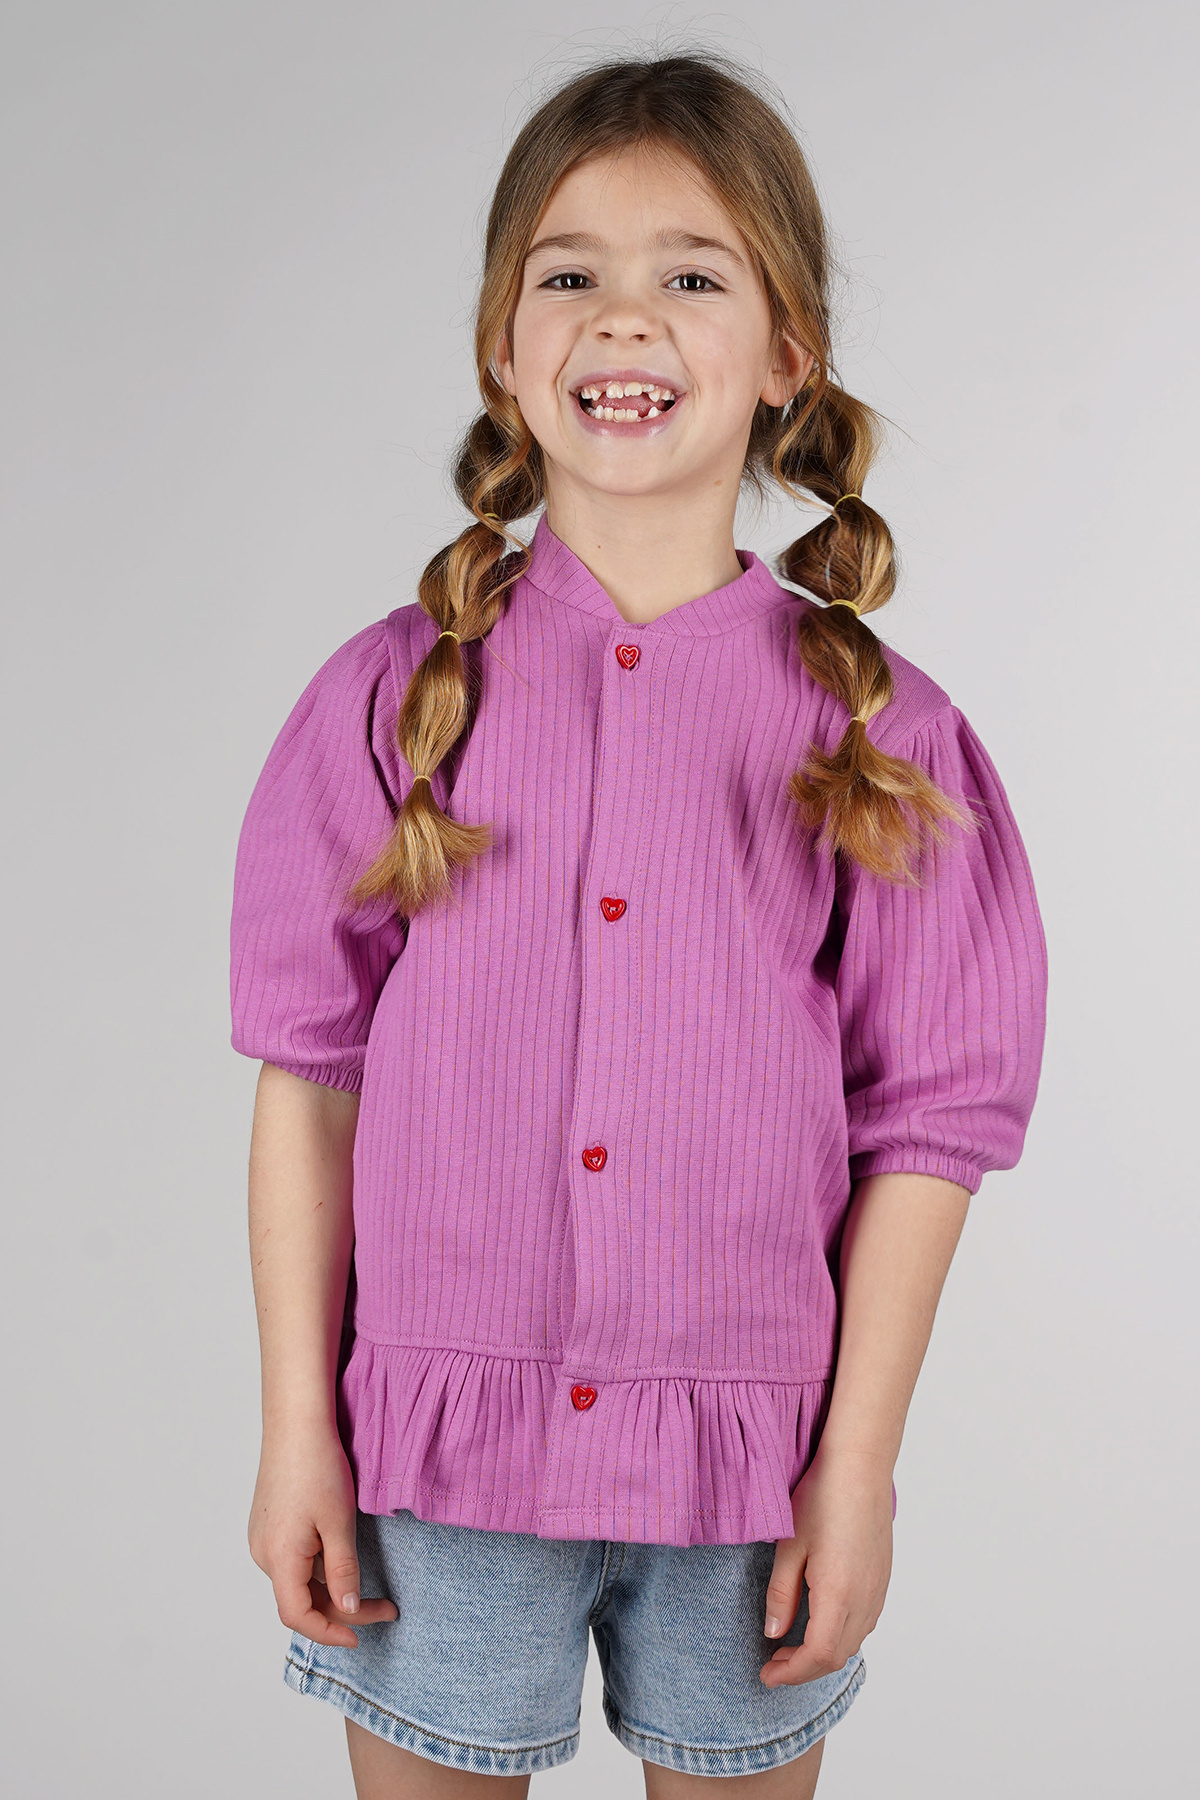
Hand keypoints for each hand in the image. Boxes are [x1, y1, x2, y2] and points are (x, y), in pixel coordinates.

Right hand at [248, 1426, 399, 1648]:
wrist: (296, 1423)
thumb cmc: (317, 1466)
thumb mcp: (338, 1522)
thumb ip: (343, 1571)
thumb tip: (349, 1610)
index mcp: (278, 1558)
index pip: (298, 1616)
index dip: (329, 1633)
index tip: (361, 1638)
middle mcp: (263, 1553)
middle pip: (300, 1601)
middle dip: (342, 1610)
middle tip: (386, 1608)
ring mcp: (262, 1538)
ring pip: (298, 1581)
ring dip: (331, 1590)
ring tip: (370, 1587)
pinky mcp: (268, 1523)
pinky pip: (293, 1561)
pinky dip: (318, 1570)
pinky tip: (343, 1559)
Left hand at [759, 1445, 892, 1687]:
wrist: (859, 1466)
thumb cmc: (822, 1497)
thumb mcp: (790, 1545)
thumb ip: (781, 1594)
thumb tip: (773, 1633)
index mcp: (839, 1594)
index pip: (818, 1656)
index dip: (791, 1673)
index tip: (767, 1674)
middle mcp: (865, 1599)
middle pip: (838, 1656)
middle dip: (804, 1668)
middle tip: (774, 1663)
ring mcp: (878, 1588)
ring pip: (854, 1641)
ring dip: (824, 1653)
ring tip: (792, 1646)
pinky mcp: (882, 1577)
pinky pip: (865, 1622)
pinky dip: (841, 1635)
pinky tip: (821, 1621)